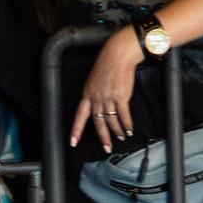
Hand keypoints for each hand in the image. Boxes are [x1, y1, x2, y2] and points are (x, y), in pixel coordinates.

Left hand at [68, 29, 142, 154]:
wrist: (118, 54)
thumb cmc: (108, 64)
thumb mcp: (94, 79)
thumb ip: (95, 93)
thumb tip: (100, 105)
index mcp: (87, 94)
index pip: (80, 116)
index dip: (76, 130)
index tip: (73, 142)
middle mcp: (96, 98)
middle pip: (98, 122)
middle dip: (103, 137)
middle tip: (106, 148)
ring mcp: (108, 98)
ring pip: (111, 120)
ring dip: (117, 131)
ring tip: (121, 137)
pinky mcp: (121, 96)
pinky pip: (123, 115)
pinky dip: (127, 124)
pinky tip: (129, 130)